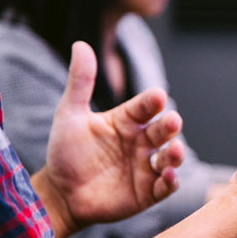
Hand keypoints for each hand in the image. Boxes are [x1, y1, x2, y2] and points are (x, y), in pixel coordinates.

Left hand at [33, 41, 184, 237]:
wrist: (60, 194)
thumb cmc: (66, 152)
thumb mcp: (70, 115)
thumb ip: (80, 82)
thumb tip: (81, 44)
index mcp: (127, 121)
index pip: (145, 107)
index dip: (152, 101)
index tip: (157, 96)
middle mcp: (141, 142)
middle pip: (163, 131)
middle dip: (170, 126)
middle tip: (172, 121)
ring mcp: (146, 167)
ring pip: (170, 157)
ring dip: (176, 154)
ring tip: (174, 151)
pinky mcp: (148, 192)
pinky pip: (165, 186)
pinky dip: (171, 181)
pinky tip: (168, 176)